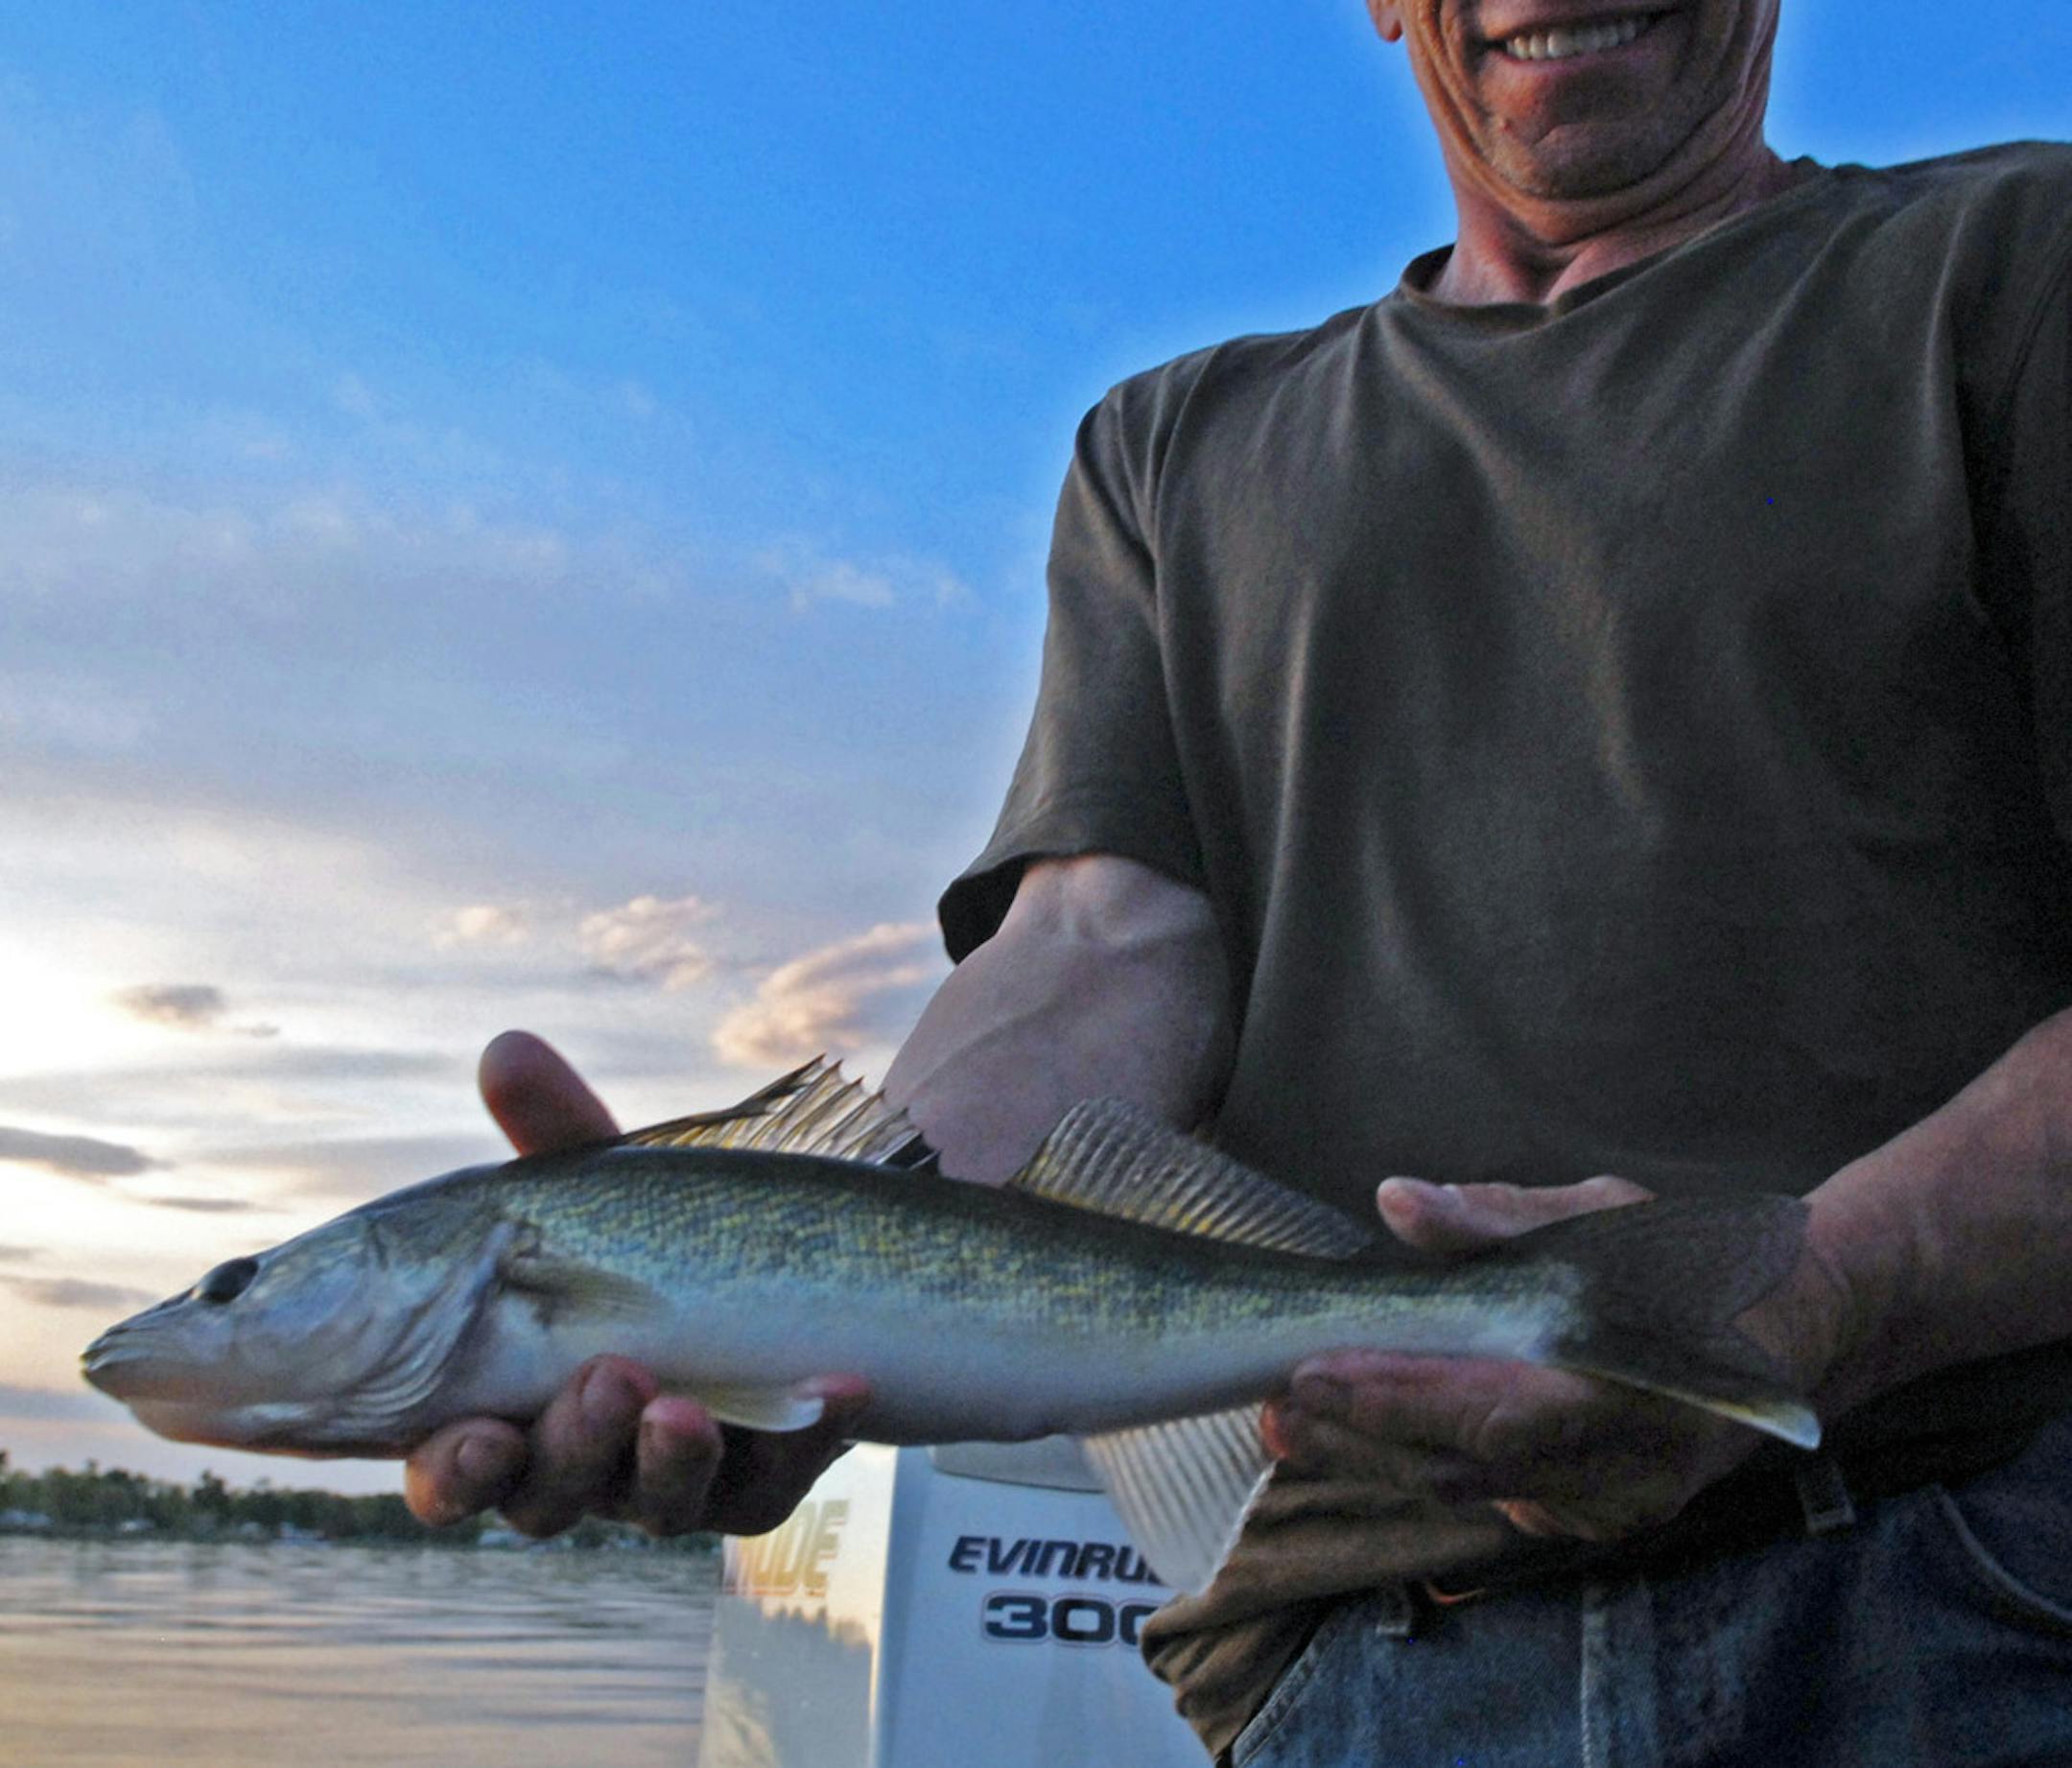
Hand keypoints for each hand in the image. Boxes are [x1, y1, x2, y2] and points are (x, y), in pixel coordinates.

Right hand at [403, 1030, 868, 1537]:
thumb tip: (511, 1049)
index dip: (456, 1471)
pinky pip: (778, 1481)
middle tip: (609, 1377)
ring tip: (685, 1404)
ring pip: (658, 1505)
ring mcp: (672, 1479)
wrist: (794, 1243)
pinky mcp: (763, 1478)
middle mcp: (580, 1457)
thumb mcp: (610, 1182)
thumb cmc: (657, 1230)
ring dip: (668, 1460)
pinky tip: (833, 1389)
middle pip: (551, 1496)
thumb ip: (556, 1130)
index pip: (455, 1470)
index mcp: (506, 1403)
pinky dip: (805, 1438)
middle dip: (574, 1445)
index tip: (476, 1437)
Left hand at [1262, 1176, 1847, 1542]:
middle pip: (1465, 1462)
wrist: (1797, 1330)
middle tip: (1273, 1408)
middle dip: (1361, 1435)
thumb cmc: (1689, 1260)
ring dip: (1381, 1458)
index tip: (1310, 1375)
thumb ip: (1495, 1219)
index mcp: (1625, 1378)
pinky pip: (1505, 1504)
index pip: (1486, 1406)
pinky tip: (1376, 1446)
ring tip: (1297, 1423)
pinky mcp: (1611, 1519)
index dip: (1392, 1397)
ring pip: (1475, 1491)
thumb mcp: (1601, 1217)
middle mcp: (1626, 1459)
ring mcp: (1621, 1502)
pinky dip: (1438, 1473)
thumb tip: (1397, 1199)